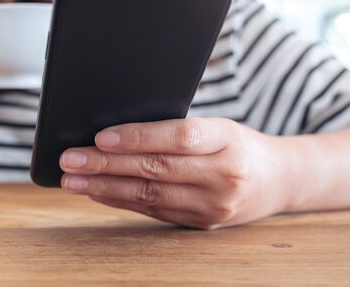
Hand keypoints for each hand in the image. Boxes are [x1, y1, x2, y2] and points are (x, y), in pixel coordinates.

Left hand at [59, 118, 293, 229]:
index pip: (178, 136)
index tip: (100, 136)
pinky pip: (155, 211)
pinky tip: (98, 192)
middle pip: (156, 168)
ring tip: (74, 180)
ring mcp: (215, 204)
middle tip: (70, 159)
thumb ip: (177, 131)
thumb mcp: (218, 126)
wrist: (279, 180)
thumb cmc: (238, 144)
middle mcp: (224, 173)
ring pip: (151, 194)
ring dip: (106, 187)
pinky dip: (122, 201)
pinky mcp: (204, 223)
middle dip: (107, 164)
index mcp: (227, 138)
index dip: (138, 137)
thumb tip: (115, 133)